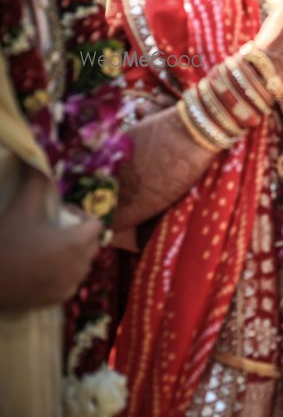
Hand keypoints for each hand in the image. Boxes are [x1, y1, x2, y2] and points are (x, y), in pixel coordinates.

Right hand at [0, 169, 102, 309]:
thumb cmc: (5, 242)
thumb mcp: (22, 207)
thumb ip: (37, 182)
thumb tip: (39, 161)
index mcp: (78, 243)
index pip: (95, 224)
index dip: (79, 215)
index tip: (59, 213)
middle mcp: (81, 266)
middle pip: (91, 243)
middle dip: (77, 233)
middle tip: (52, 228)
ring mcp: (71, 285)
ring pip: (82, 263)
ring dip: (71, 253)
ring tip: (46, 246)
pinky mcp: (59, 299)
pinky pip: (71, 281)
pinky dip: (63, 273)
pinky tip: (42, 266)